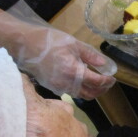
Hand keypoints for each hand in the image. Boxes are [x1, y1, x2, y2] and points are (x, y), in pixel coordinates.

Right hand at [0, 0, 116, 99]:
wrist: (25, 45)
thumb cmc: (49, 41)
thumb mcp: (73, 44)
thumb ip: (91, 56)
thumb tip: (105, 65)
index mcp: (73, 71)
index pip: (96, 82)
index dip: (107, 81)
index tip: (113, 77)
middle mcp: (67, 83)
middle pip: (91, 94)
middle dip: (102, 89)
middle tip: (108, 81)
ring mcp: (59, 87)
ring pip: (81, 95)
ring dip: (92, 91)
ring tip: (98, 81)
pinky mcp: (53, 87)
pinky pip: (71, 93)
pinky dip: (81, 90)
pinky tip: (83, 80)